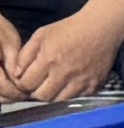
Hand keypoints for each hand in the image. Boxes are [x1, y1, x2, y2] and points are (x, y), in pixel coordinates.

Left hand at [3, 6, 123, 107]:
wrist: (102, 27)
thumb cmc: (69, 29)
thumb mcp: (41, 35)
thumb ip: (25, 55)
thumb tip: (17, 74)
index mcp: (49, 59)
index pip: (27, 83)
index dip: (23, 83)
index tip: (27, 79)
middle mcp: (65, 72)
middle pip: (42, 96)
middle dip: (37, 92)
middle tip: (40, 84)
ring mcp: (81, 80)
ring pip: (59, 100)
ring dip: (54, 95)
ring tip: (54, 85)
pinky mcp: (95, 84)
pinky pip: (77, 98)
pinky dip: (71, 94)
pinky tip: (70, 83)